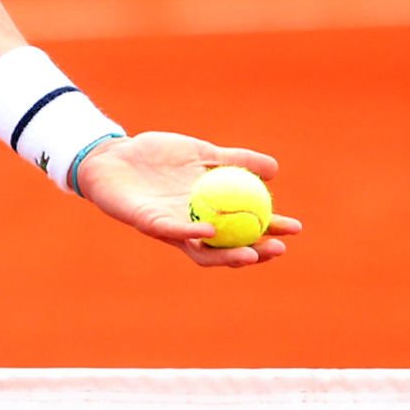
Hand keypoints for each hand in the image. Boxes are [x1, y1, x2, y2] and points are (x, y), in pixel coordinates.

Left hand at [74, 131, 302, 266]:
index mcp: (209, 212)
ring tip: (252, 254)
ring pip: (202, 251)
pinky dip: (191, 232)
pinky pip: (171, 231)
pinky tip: (210, 232)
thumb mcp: (201, 153)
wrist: (115, 154)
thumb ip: (234, 161)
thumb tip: (274, 170)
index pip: (244, 229)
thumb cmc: (158, 156)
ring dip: (228, 256)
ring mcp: (170, 228)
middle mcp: (192, 227)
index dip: (269, 232)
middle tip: (277, 248)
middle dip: (256, 253)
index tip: (294, 228)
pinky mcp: (146, 223)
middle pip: (228, 249)